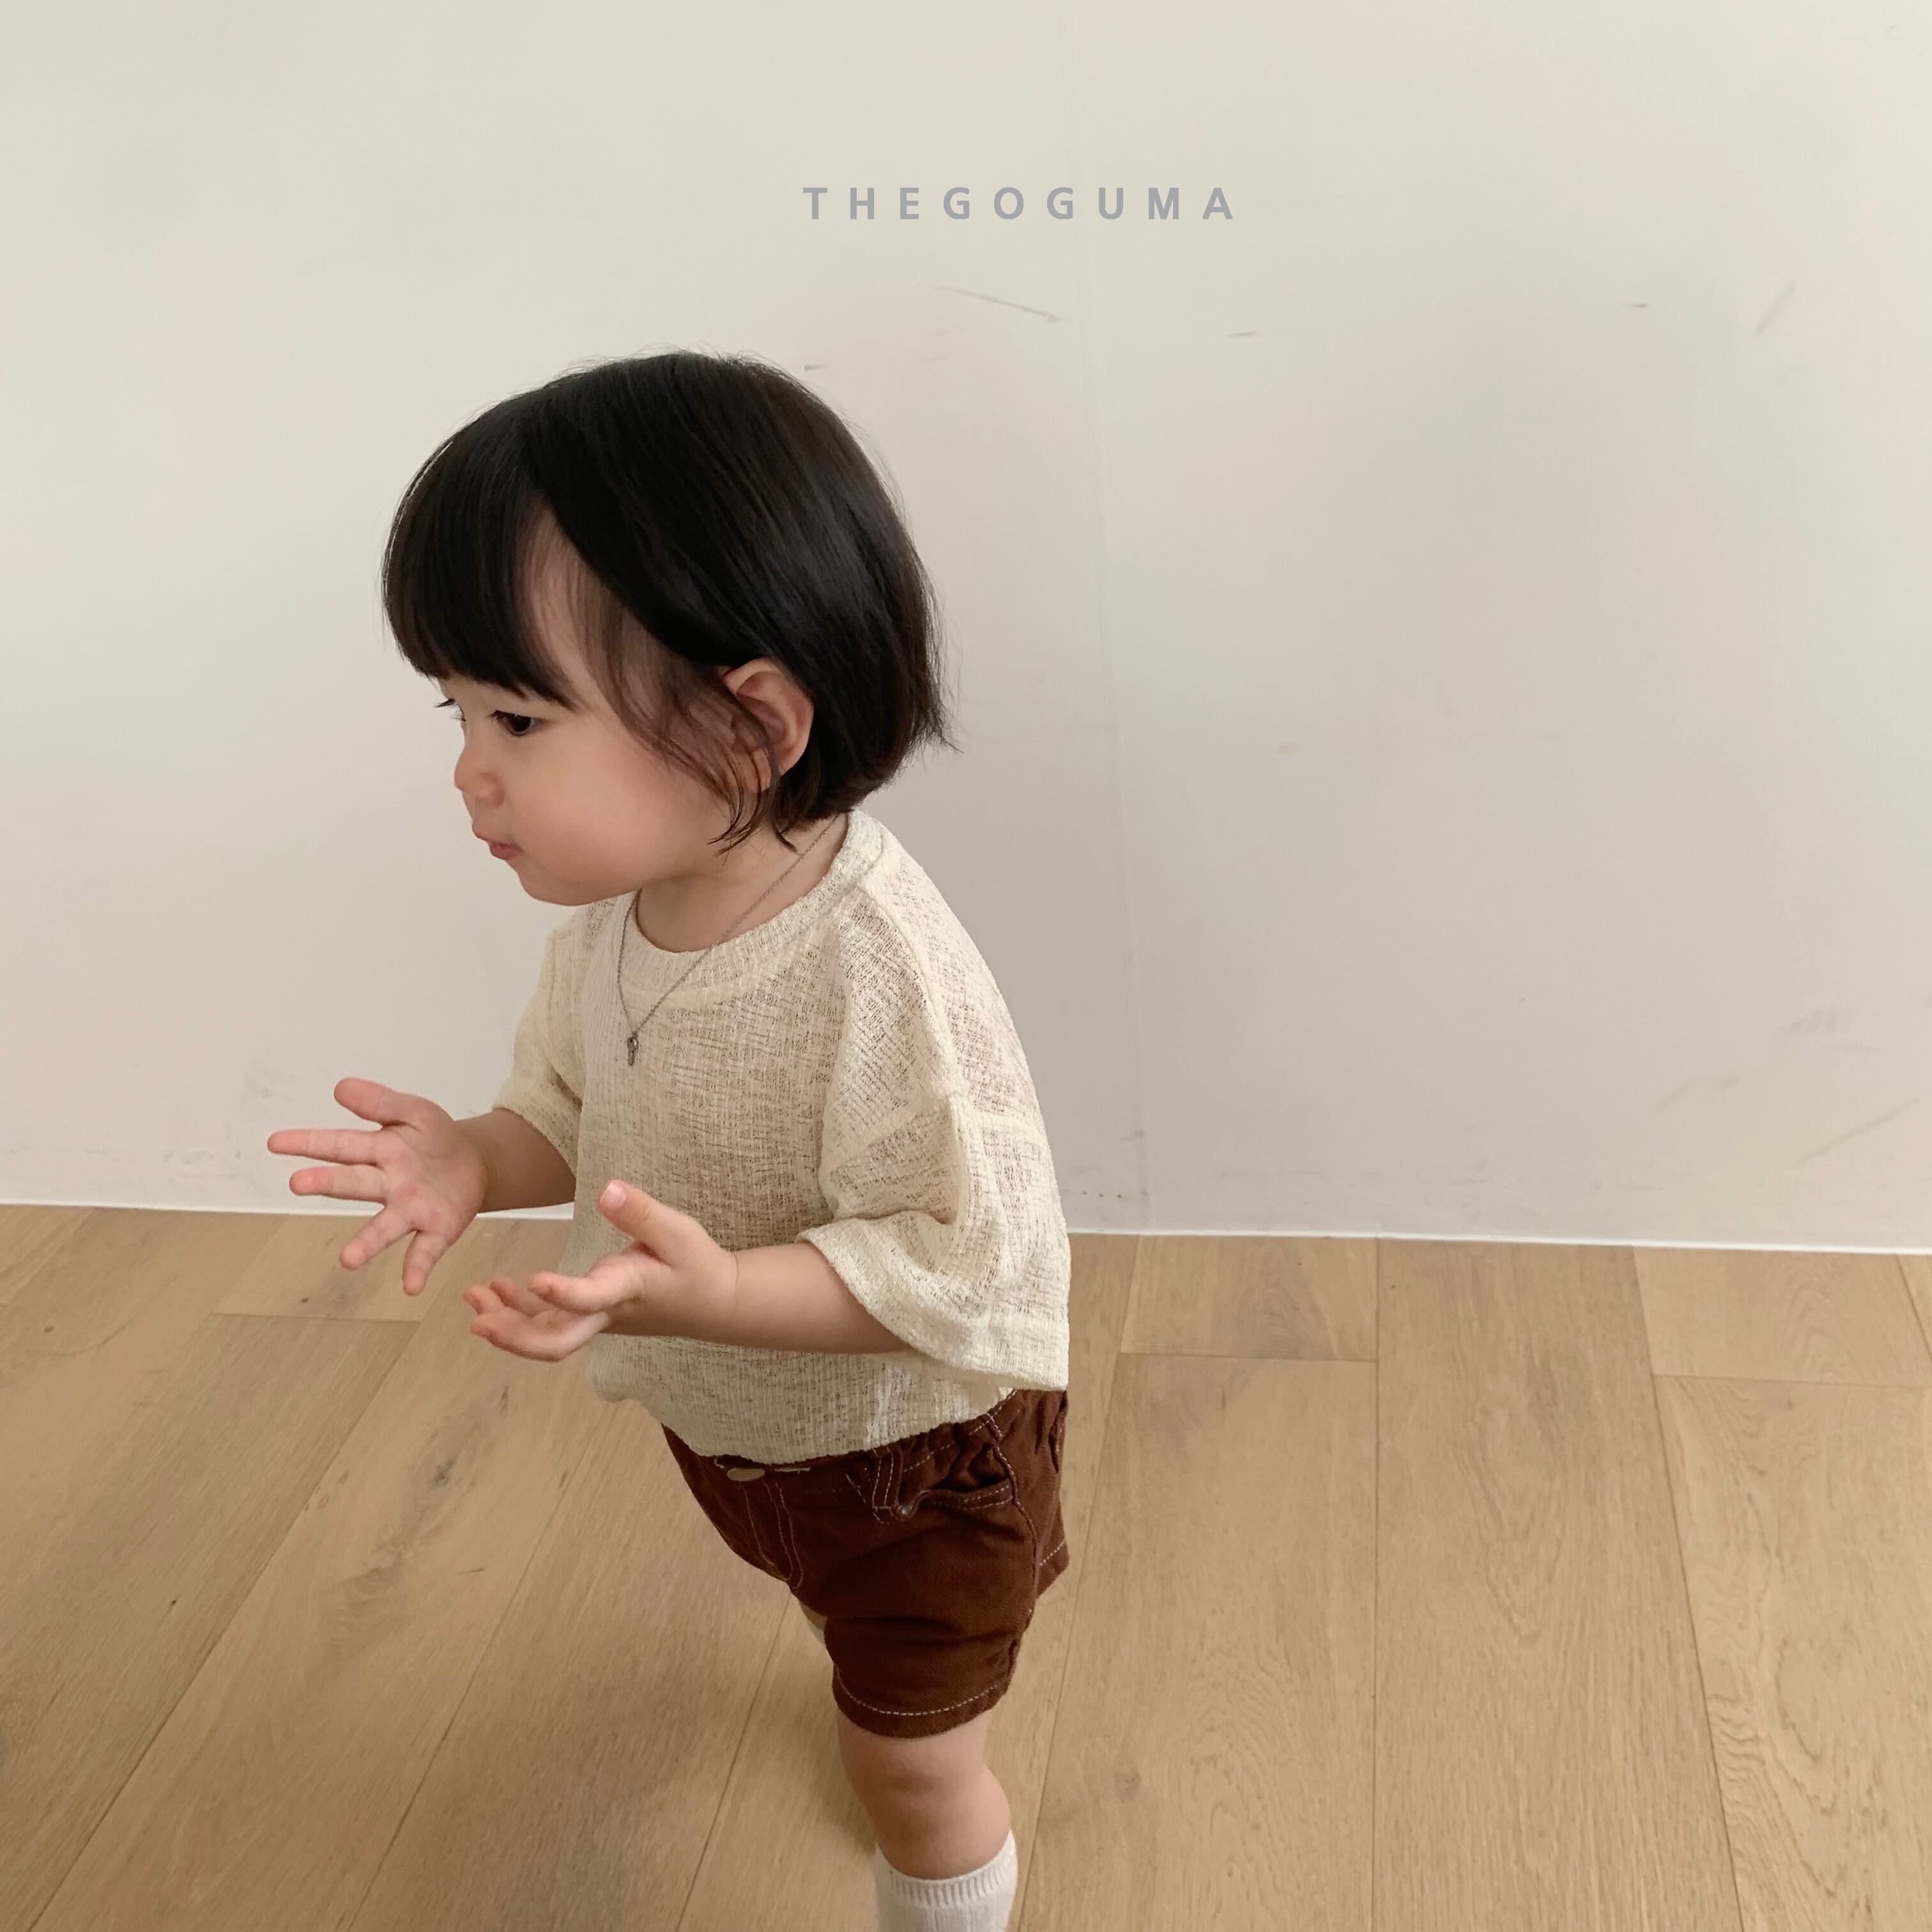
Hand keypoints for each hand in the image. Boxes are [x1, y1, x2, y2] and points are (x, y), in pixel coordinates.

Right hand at [267, 1078, 489, 1294]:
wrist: (474, 1162)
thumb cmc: (434, 1138)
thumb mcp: (414, 1111)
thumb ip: (381, 1102)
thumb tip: (340, 1087)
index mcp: (378, 1151)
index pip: (339, 1145)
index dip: (308, 1143)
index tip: (275, 1143)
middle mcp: (386, 1185)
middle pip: (354, 1184)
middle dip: (327, 1183)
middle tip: (298, 1183)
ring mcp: (409, 1210)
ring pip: (383, 1227)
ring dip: (366, 1244)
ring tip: (348, 1260)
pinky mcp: (436, 1230)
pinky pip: (424, 1250)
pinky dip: (416, 1268)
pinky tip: (410, 1286)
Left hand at [465, 1180, 737, 1361]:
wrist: (713, 1302)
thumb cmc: (696, 1264)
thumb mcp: (678, 1230)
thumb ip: (641, 1212)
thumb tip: (608, 1189)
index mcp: (628, 1291)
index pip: (592, 1300)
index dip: (564, 1293)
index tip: (535, 1279)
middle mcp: (606, 1313)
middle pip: (558, 1341)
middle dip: (516, 1336)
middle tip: (479, 1321)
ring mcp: (596, 1319)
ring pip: (547, 1334)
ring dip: (508, 1322)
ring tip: (473, 1296)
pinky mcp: (591, 1315)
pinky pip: (549, 1320)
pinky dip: (519, 1312)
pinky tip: (494, 1292)